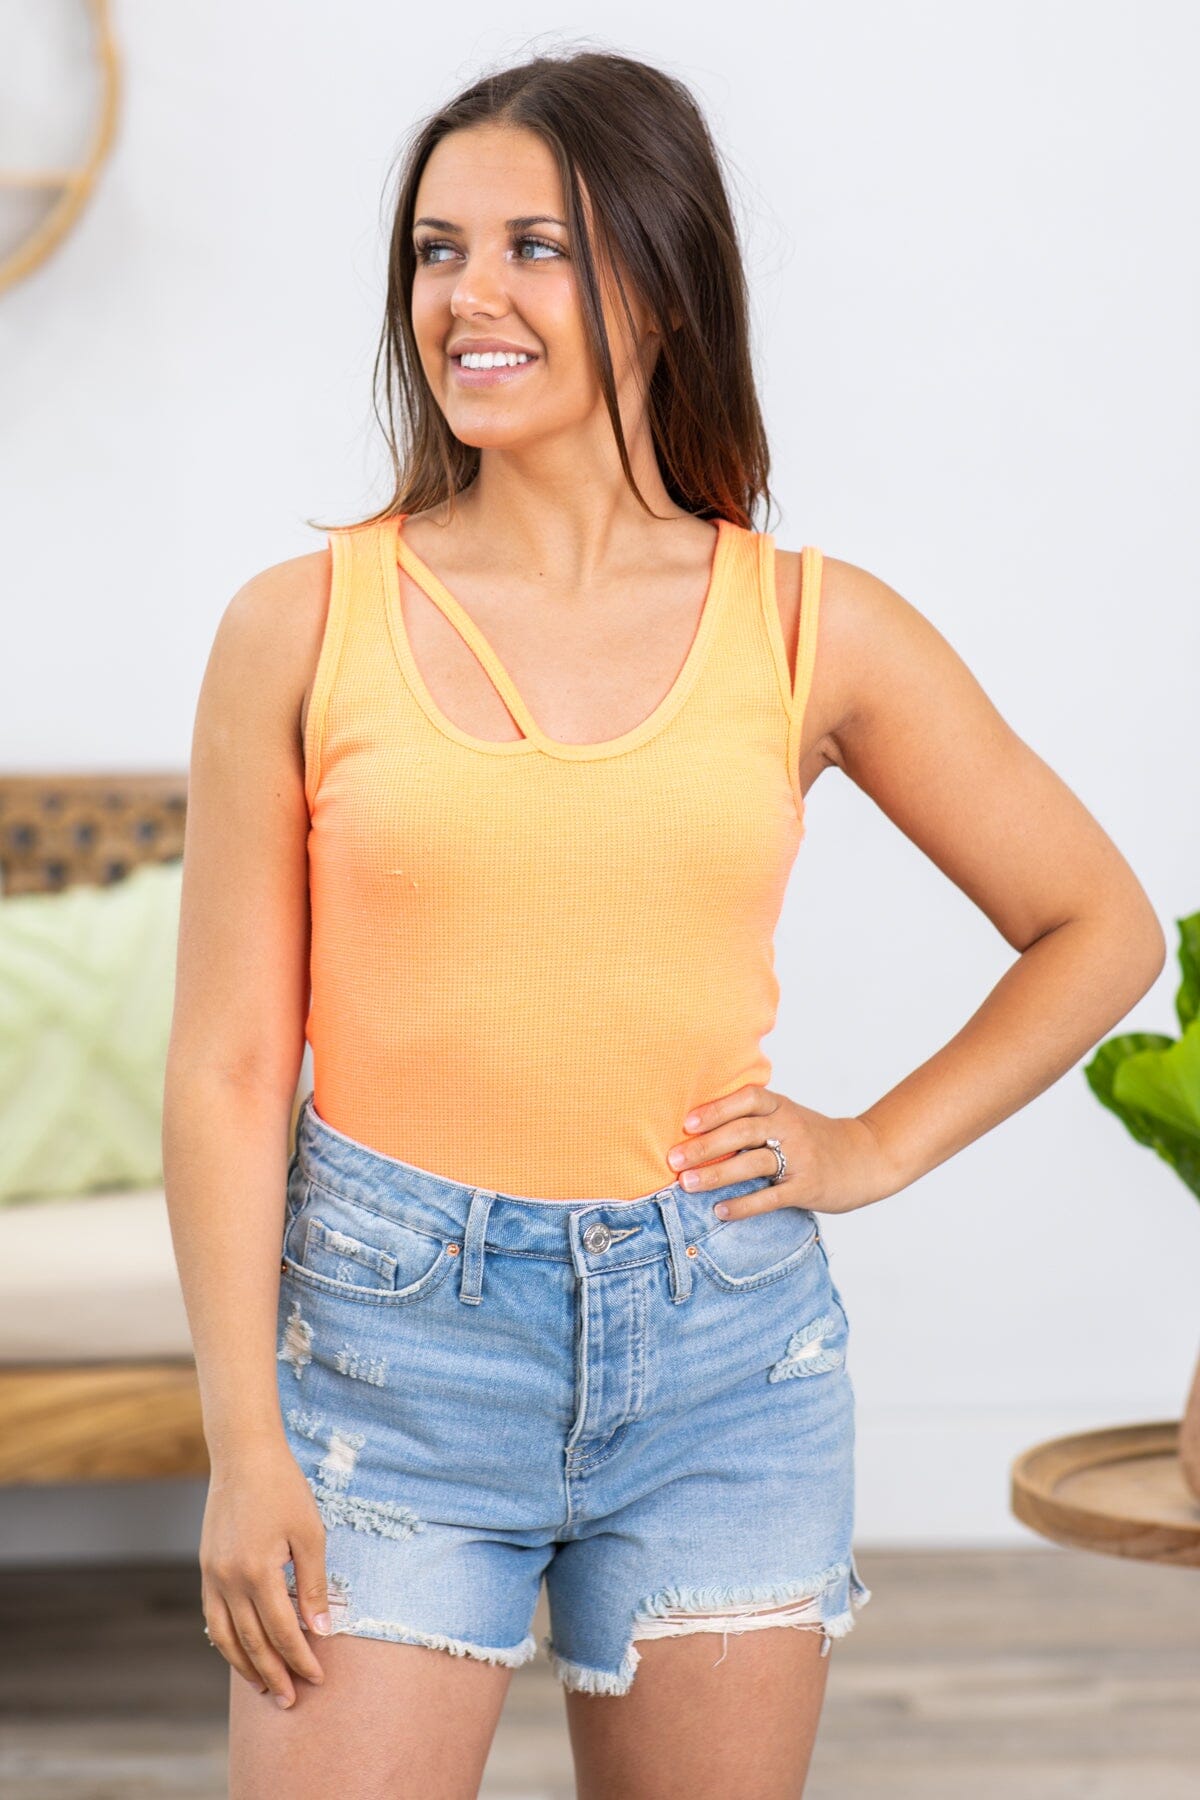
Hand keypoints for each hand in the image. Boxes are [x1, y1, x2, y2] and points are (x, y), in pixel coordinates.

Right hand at [200, 1439, 331, 1709]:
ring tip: (265, 1687)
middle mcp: (229, 1580)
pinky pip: (212, 1617)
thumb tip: (321, 1630)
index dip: (301, 1658)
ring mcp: (213, 1576)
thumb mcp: (310, 1534)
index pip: (282, 1631)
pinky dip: (226, 1641)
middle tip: (291, 1700)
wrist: (244, 1456)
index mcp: (259, 1571)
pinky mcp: (206, 1568)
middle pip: (253, 1642)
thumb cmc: (284, 1489)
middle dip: (274, 1674)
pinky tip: (241, 1653)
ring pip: (226, 1637)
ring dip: (246, 1666)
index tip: (318, 1677)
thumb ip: (314, 1584)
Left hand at [666, 1086, 896, 1220]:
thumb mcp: (788, 1117)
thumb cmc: (815, 1138)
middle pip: (742, 1131)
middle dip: (704, 1146)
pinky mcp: (808, 1187)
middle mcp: (790, 1127)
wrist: (868, 1157)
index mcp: (781, 1106)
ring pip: (753, 1163)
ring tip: (686, 1184)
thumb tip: (698, 1129)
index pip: (746, 1099)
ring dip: (716, 1174)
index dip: (716, 1109)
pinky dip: (744, 1205)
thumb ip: (754, 1118)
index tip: (686, 1124)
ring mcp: (800, 1157)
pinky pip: (771, 1196)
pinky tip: (720, 1211)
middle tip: (673, 1159)